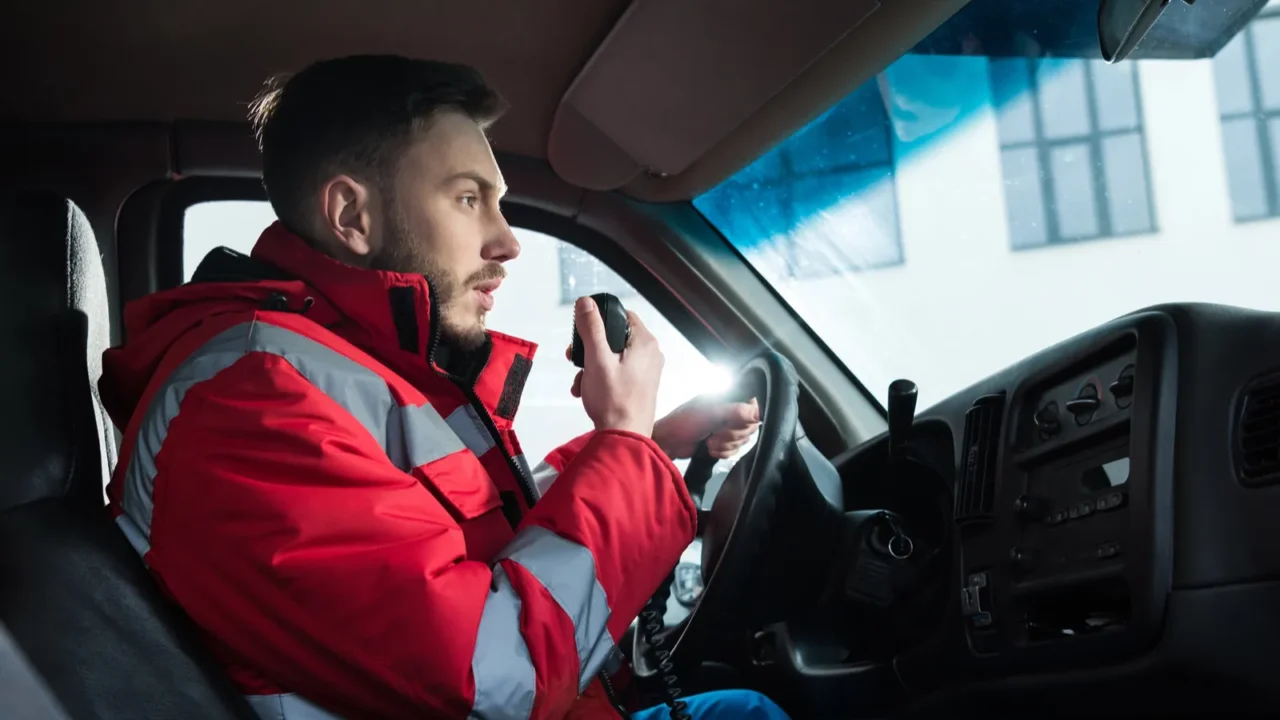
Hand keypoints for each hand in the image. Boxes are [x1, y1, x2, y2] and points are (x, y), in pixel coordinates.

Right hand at [569, 296, 663, 436]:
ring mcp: (647, 371)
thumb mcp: (597, 359)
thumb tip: (586, 302)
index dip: (600, 321)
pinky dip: (600, 378)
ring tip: (581, 383)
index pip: (622, 315)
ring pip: (612, 357)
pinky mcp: (640, 386)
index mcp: (645, 343)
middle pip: (615, 337)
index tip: (583, 333)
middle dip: (590, 349)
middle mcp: (650, 354)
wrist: (624, 438)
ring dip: (591, 367)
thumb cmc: (613, 400)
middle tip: (575, 360)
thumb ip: (591, 328)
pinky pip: (617, 372)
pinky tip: (587, 391)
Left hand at [652, 396, 759, 459]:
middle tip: (714, 434)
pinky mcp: (722, 442)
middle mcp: (729, 411)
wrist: (668, 443)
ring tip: (709, 443)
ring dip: (726, 445)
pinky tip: (710, 450)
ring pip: (743, 440)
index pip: (752, 408)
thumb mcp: (710, 414)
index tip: (733, 425)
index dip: (746, 420)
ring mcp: (726, 427)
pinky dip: (723, 452)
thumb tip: (758, 413)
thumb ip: (735, 411)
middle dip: (732, 435)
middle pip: (749, 427)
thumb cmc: (685, 422)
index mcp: (727, 399)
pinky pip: (735, 450)